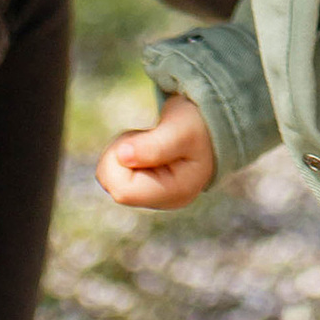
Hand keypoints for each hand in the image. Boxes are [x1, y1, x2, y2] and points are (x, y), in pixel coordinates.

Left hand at [96, 93, 217, 209]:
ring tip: (149, 138)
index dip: (119, 161)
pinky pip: (114, 173)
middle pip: (113, 184)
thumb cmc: (199, 123)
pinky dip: (122, 154)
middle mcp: (163, 200)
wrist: (209, 119)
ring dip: (121, 152)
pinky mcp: (144, 186)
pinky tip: (146, 147)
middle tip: (145, 135)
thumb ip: (154, 146)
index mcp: (176, 192)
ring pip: (110, 177)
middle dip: (119, 154)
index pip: (123, 190)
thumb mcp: (182, 129)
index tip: (137, 136)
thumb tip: (122, 156)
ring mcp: (153, 195)